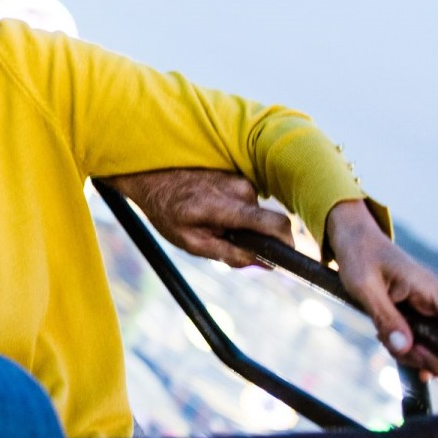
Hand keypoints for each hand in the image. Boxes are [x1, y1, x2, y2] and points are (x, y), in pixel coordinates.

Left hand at [102, 168, 292, 268]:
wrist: (151, 175)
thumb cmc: (167, 211)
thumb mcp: (190, 242)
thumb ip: (227, 254)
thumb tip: (261, 263)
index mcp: (226, 207)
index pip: (274, 224)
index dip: (287, 243)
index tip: (286, 256)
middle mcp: (239, 189)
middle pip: (264, 223)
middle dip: (251, 236)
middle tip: (221, 238)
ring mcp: (239, 178)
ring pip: (254, 212)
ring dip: (238, 222)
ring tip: (209, 220)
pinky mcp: (237, 173)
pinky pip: (246, 201)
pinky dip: (233, 210)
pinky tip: (210, 207)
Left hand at [325, 200, 437, 376]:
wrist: (353, 239)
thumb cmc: (360, 256)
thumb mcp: (364, 287)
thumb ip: (385, 318)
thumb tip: (405, 348)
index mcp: (430, 290)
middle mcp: (434, 302)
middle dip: (432, 359)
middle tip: (398, 349)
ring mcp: (425, 310)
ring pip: (436, 348)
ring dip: (413, 355)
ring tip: (385, 338)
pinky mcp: (414, 315)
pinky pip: (421, 343)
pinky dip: (408, 351)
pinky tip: (396, 350)